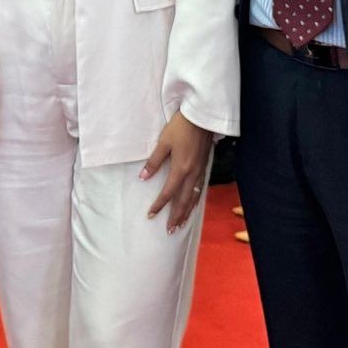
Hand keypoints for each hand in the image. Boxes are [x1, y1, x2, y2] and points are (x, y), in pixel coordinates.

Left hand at [141, 111, 215, 234]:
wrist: (201, 118)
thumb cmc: (181, 127)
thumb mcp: (163, 142)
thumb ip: (154, 162)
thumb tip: (143, 178)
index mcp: (181, 169)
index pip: (168, 193)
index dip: (159, 205)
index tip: (150, 215)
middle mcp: (192, 174)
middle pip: (183, 201)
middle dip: (176, 216)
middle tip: (170, 230)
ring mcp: (200, 172)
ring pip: (193, 198)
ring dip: (186, 212)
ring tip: (181, 224)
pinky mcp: (204, 167)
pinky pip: (200, 190)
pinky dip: (195, 201)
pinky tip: (193, 205)